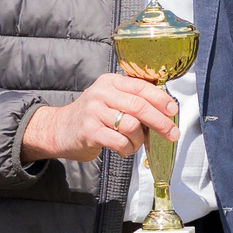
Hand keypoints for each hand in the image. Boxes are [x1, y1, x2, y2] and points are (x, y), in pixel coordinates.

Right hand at [18, 73, 177, 162]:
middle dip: (160, 122)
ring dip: (140, 140)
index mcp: (110, 82)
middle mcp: (101, 93)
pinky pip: (119, 141)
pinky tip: (125, 150)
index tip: (173, 110)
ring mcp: (94, 112)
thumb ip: (133, 101)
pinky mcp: (89, 132)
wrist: (59, 129)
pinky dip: (128, 149)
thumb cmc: (93, 116)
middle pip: (139, 106)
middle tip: (172, 134)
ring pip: (131, 126)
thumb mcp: (110, 99)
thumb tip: (165, 112)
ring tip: (136, 144)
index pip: (141, 87)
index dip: (160, 99)